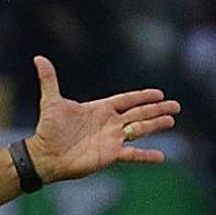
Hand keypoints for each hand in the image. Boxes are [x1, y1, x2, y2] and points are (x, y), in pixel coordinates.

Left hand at [24, 56, 180, 183]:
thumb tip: (38, 58)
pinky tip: (161, 156)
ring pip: (140, 130)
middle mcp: (109, 123)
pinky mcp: (110, 155)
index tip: (159, 93)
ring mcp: (111, 139)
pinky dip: (146, 155)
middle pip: (139, 113)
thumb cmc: (48, 130)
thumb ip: (49, 79)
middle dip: (157, 109)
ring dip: (156, 125)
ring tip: (172, 120)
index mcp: (100, 109)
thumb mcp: (50, 102)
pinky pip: (132, 154)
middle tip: (176, 106)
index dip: (142, 96)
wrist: (45, 155)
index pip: (126, 100)